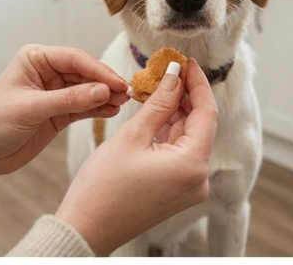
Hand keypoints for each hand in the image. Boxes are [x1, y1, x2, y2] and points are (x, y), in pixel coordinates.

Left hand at [0, 44, 129, 174]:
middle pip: (85, 73)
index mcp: (36, 59)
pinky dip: (99, 109)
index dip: (98, 70)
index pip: (75, 59)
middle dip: (105, 83)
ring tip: (123, 103)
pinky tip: (112, 111)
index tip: (116, 83)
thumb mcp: (31, 108)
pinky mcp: (60, 112)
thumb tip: (104, 90)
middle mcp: (48, 72)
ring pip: (88, 90)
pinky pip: (85, 107)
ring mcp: (56, 92)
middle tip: (126, 93)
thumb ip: (69, 100)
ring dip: (105, 96)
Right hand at [56, 58, 217, 255]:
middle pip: (199, 124)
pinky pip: (179, 150)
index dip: (197, 83)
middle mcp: (198, 178)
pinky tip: (157, 110)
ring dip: (176, 111)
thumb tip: (174, 73)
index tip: (188, 62)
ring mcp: (188, 185)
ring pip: (188, 136)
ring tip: (160, 85)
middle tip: (170, 69)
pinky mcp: (177, 188)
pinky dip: (169, 129)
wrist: (85, 229)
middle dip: (185, 95)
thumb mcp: (133, 135)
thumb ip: (160, 101)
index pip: (206, 112)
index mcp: (192, 165)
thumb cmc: (103, 187)